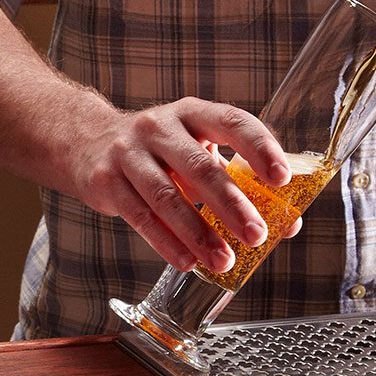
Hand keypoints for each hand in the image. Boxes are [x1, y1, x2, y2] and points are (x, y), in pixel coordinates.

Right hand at [70, 97, 300, 271]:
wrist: (87, 144)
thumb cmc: (159, 153)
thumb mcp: (195, 152)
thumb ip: (237, 182)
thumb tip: (288, 224)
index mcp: (192, 113)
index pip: (232, 122)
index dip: (259, 148)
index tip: (282, 179)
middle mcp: (159, 128)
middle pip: (199, 167)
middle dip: (231, 204)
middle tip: (257, 235)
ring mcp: (129, 153)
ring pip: (167, 197)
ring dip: (198, 233)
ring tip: (223, 260)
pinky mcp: (106, 181)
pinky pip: (141, 217)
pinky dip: (166, 243)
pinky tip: (187, 262)